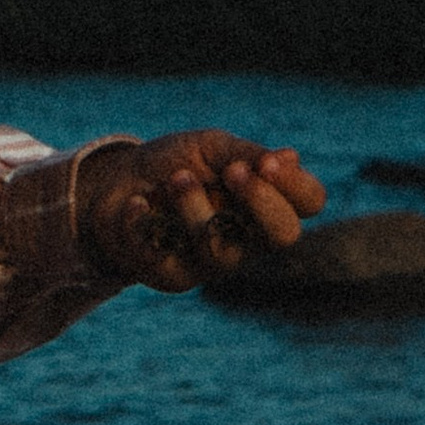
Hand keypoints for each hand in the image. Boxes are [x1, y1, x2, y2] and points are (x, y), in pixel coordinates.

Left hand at [81, 131, 325, 292]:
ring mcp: (212, 261)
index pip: (308, 202)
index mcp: (265, 200)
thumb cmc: (173, 164)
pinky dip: (145, 223)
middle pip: (284, 235)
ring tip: (174, 179)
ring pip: (220, 249)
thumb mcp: (208, 148)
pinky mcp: (172, 276)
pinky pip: (165, 258)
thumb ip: (245, 154)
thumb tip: (289, 157)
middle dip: (261, 202)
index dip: (296, 186)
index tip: (266, 163)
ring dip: (195, 207)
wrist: (116, 185)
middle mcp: (248, 236)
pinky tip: (136, 203)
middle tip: (233, 171)